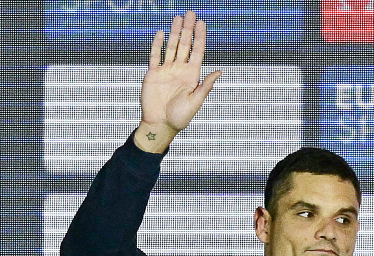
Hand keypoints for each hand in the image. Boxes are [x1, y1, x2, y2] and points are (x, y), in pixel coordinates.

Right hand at [135, 11, 221, 152]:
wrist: (160, 124)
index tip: (202, 23)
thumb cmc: (180, 117)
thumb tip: (219, 71)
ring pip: (171, 47)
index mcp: (192, 76)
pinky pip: (155, 56)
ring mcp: (166, 71)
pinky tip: (161, 33)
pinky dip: (158, 45)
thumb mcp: (196, 101)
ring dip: (174, 32)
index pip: (197, 51)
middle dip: (188, 29)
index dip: (200, 37)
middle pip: (185, 45)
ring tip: (178, 18)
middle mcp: (180, 70)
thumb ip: (206, 85)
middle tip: (191, 13)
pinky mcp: (153, 74)